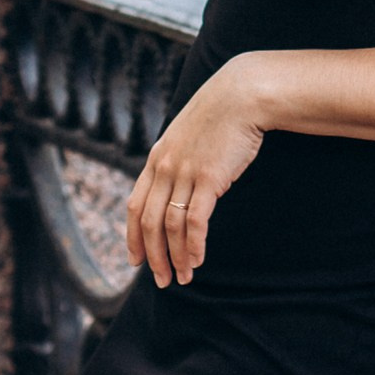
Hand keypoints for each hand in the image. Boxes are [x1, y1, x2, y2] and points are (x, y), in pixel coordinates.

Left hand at [124, 57, 268, 287]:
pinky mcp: (209, 178)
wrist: (242, 94)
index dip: (133, 237)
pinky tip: (197, 260)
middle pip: (149, 222)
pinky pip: (195, 222)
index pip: (134, 205)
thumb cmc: (220, 116)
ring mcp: (185, 172)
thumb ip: (177, 160)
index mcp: (157, 158)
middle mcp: (165, 167)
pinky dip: (194, 246)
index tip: (136, 260)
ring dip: (176, 257)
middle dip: (153, 256)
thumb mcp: (188, 136)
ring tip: (183, 277)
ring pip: (171, 226)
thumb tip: (178, 188)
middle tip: (161, 280)